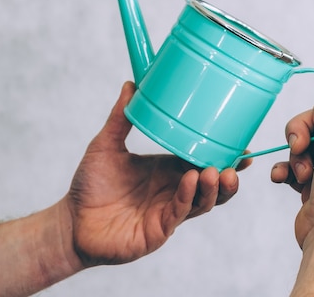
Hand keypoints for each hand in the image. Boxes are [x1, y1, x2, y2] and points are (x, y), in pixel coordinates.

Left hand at [64, 81, 250, 266]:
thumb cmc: (90, 185)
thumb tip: (131, 84)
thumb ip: (120, 118)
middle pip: (212, 185)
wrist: (71, 220)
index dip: (224, 156)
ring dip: (214, 188)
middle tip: (239, 161)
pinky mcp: (158, 230)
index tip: (242, 145)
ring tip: (217, 171)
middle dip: (229, 175)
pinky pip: (179, 213)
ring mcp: (167, 212)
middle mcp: (172, 191)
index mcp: (167, 170)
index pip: (203, 162)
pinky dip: (188, 196)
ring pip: (203, 202)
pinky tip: (191, 180)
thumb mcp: (106, 145)